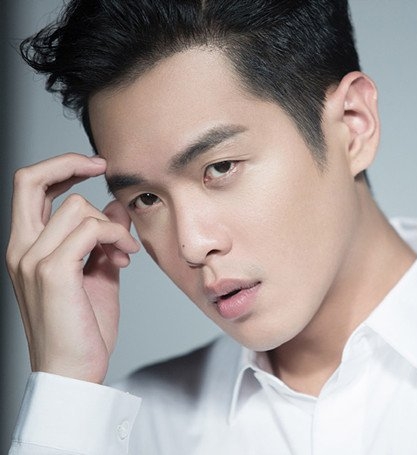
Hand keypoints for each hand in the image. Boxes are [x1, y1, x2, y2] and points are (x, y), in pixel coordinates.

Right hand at [6, 153, 139, 383]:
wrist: (74, 370)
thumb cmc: (83, 327)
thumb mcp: (98, 272)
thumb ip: (104, 238)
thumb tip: (115, 206)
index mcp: (27, 247)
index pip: (29, 187)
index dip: (59, 167)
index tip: (93, 165)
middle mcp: (21, 248)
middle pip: (29, 179)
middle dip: (70, 163)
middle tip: (102, 167)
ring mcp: (32, 259)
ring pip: (76, 206)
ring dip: (111, 223)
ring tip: (124, 250)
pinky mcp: (53, 271)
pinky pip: (90, 229)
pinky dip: (115, 235)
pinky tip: (124, 256)